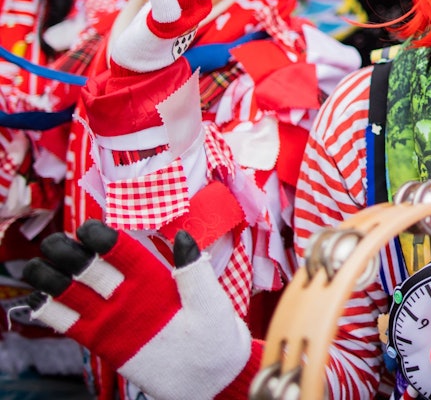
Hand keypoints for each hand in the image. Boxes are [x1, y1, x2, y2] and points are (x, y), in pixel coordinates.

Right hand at [22, 221, 251, 399]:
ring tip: (37, 269)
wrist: (210, 376)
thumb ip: (192, 270)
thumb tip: (182, 237)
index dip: (102, 236)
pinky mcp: (102, 340)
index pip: (121, 248)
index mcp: (153, 274)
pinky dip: (49, 312)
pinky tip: (37, 301)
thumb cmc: (217, 334)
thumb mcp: (210, 300)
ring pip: (73, 291)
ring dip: (52, 278)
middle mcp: (128, 291)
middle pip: (90, 265)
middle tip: (56, 246)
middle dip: (69, 252)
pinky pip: (69, 323)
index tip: (87, 230)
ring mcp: (112, 315)